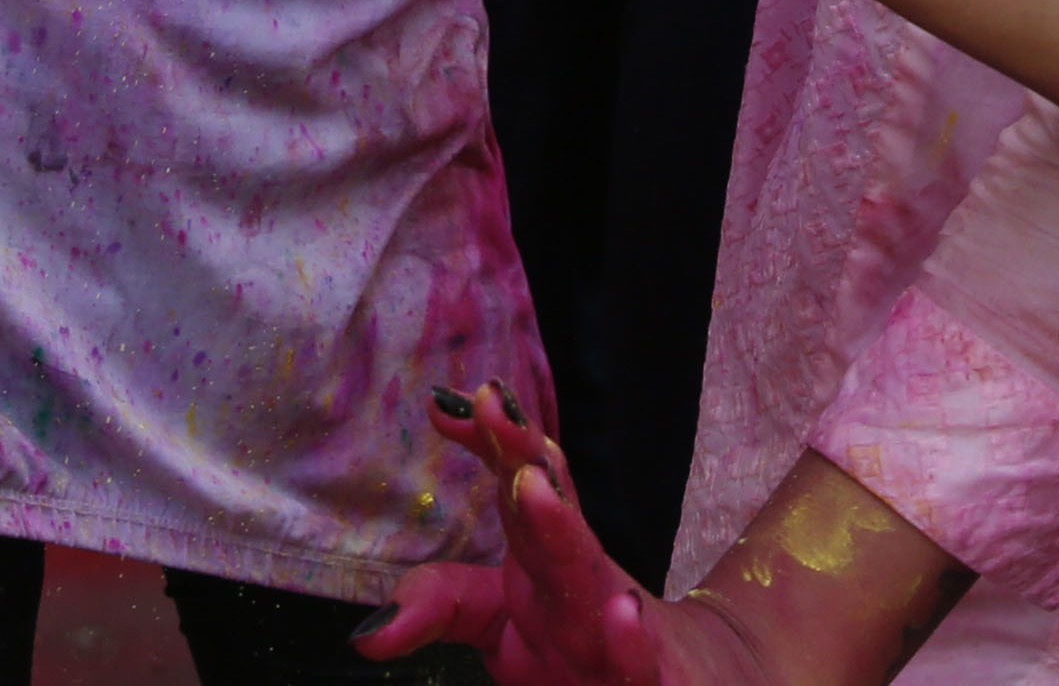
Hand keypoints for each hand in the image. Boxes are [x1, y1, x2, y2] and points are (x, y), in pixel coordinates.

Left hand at [357, 387, 666, 681]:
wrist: (694, 685)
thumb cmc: (587, 650)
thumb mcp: (503, 622)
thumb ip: (439, 602)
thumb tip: (365, 626)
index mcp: (548, 561)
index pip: (521, 489)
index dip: (493, 442)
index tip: (453, 400)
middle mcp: (583, 587)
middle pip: (549, 514)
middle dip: (523, 459)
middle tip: (492, 406)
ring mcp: (617, 636)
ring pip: (591, 583)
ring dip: (565, 532)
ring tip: (535, 483)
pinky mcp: (651, 685)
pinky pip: (638, 670)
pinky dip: (633, 646)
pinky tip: (623, 613)